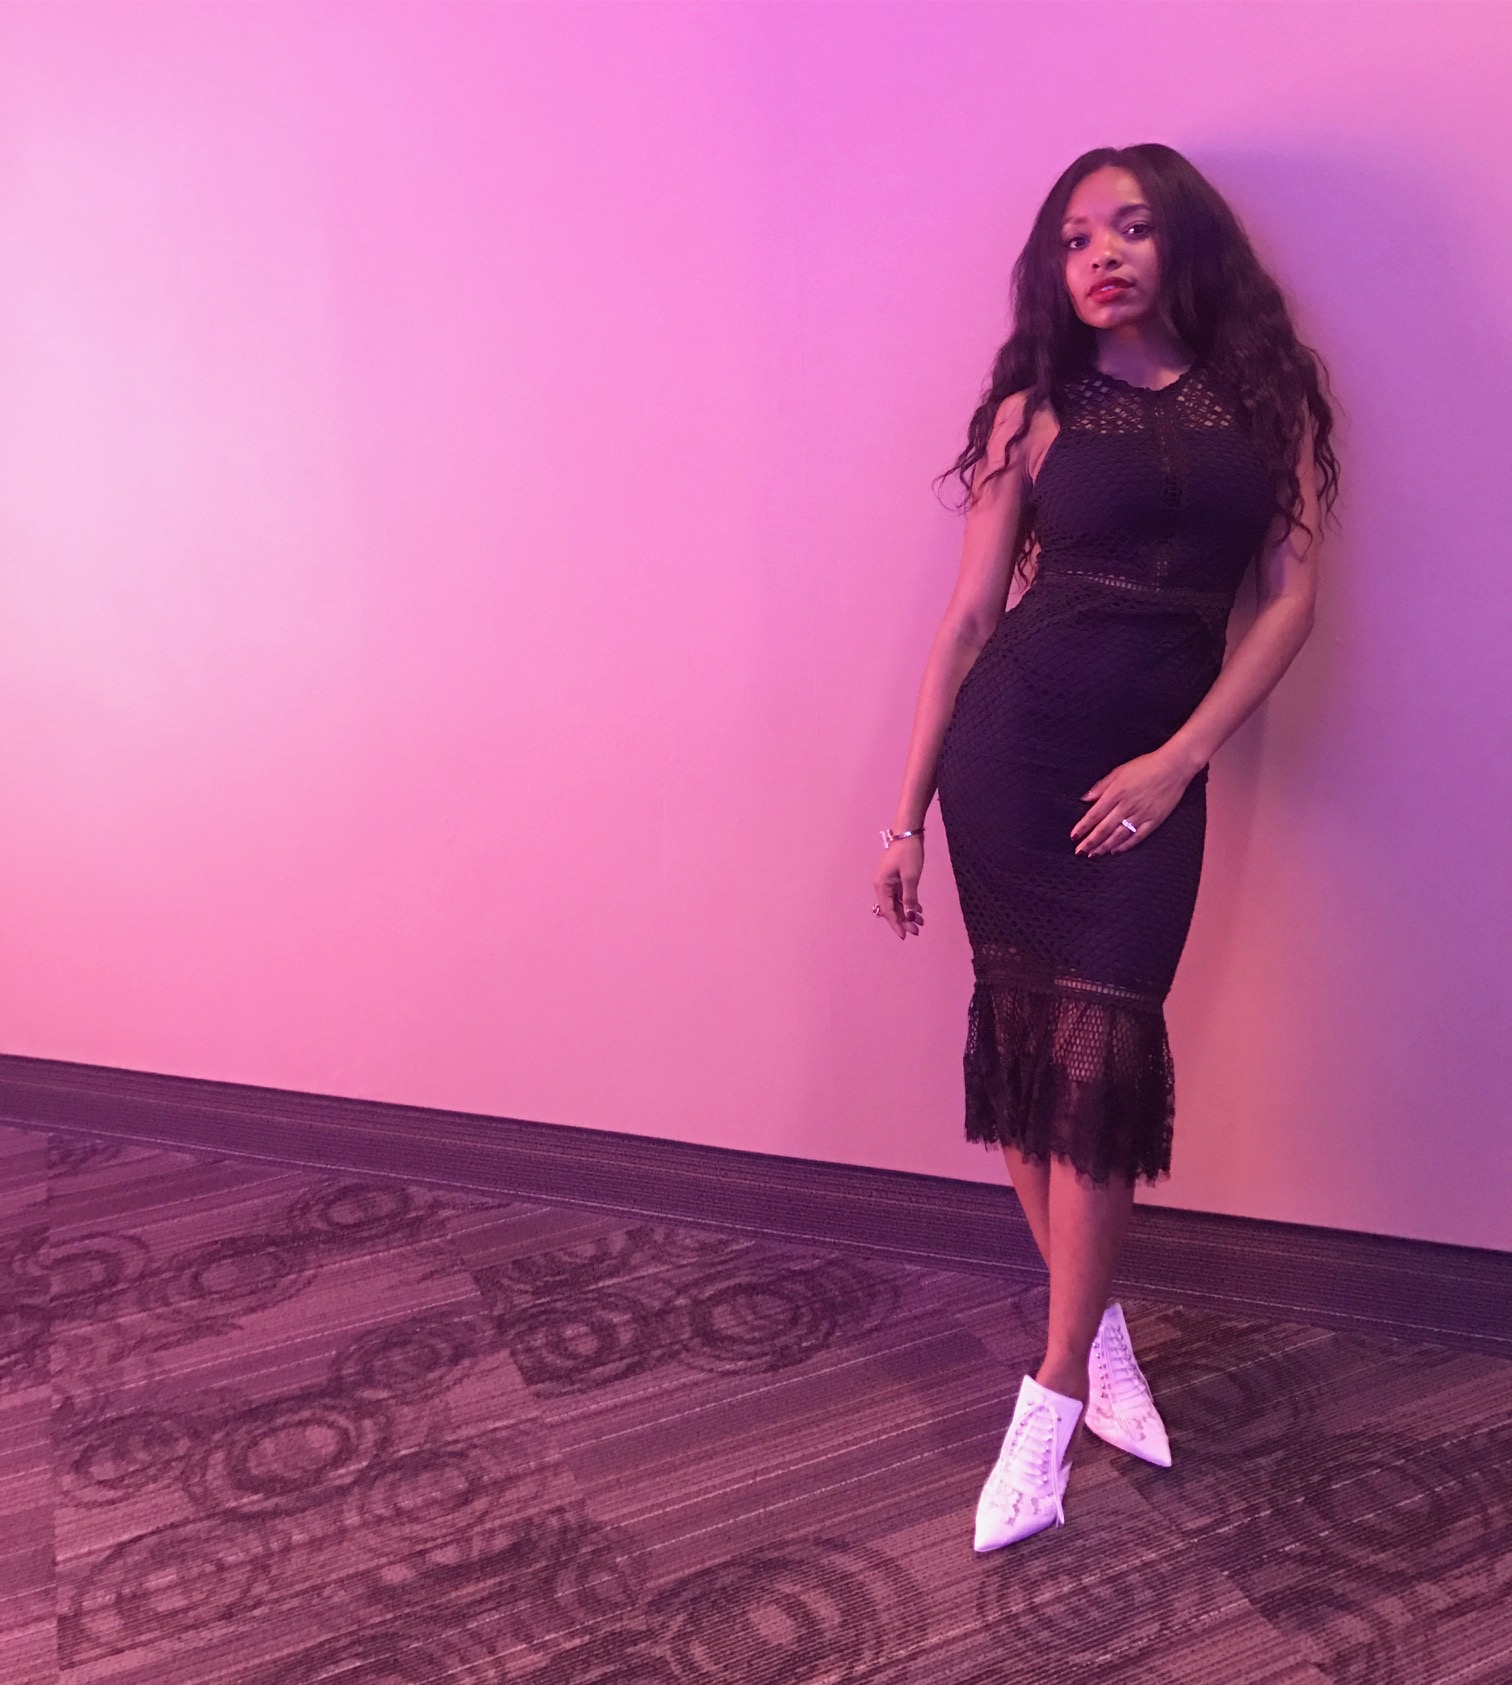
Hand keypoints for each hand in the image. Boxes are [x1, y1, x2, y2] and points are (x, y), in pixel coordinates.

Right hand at [872, 836, 924, 939]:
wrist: (908, 833)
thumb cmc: (908, 854)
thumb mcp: (910, 877)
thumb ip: (909, 897)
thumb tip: (909, 915)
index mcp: (882, 886)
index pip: (888, 911)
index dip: (896, 924)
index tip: (905, 936)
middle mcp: (883, 886)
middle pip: (892, 908)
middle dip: (904, 920)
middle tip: (917, 931)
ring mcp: (889, 882)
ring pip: (898, 903)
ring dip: (908, 913)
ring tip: (921, 922)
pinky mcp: (896, 878)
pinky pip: (901, 895)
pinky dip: (910, 903)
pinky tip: (919, 910)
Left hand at [1071, 749, 1194, 857]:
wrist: (1173, 767)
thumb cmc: (1145, 766)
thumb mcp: (1119, 771)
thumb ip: (1101, 786)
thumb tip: (1085, 798)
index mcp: (1116, 793)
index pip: (1095, 814)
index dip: (1083, 827)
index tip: (1074, 836)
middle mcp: (1126, 807)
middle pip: (1104, 828)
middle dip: (1090, 842)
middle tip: (1080, 852)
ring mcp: (1141, 815)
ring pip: (1118, 835)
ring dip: (1104, 846)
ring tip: (1094, 854)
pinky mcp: (1154, 821)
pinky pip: (1137, 837)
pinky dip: (1125, 845)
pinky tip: (1116, 850)